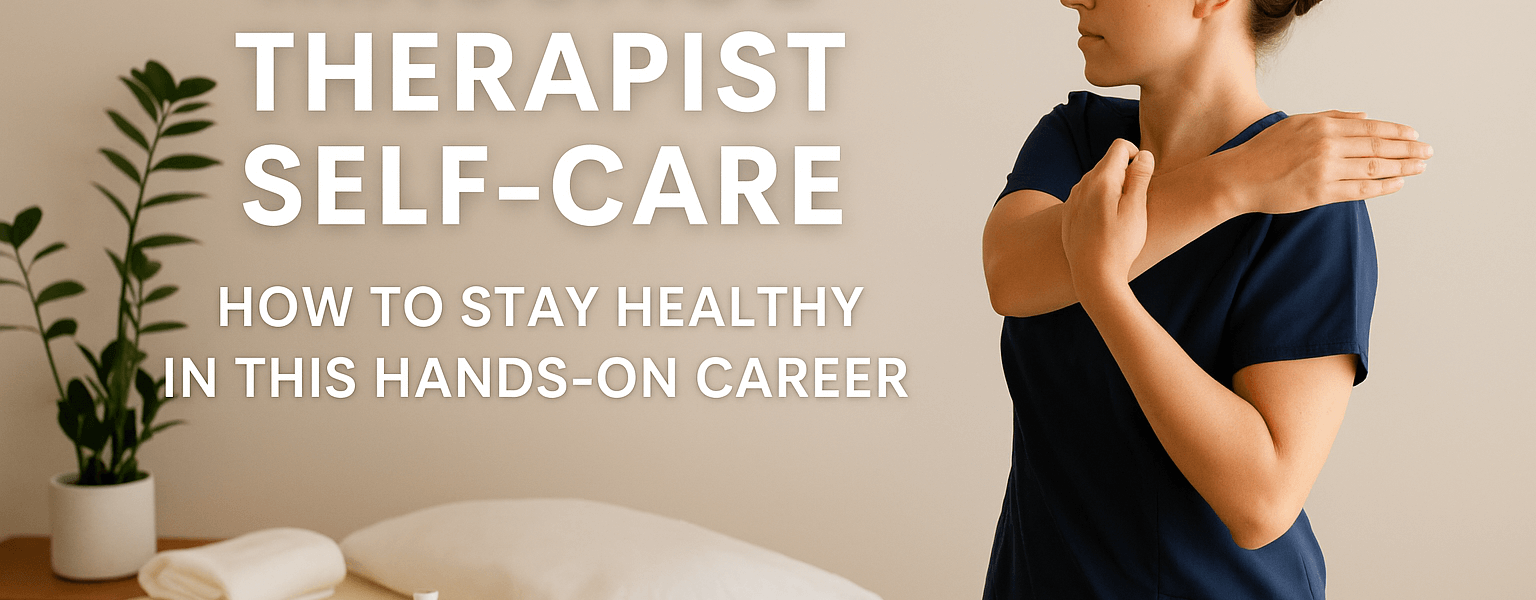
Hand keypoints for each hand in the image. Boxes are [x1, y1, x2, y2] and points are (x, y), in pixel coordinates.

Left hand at [1061, 138, 1154, 292]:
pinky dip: (1099, 202)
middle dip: (1125, 172)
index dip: (1136, 155)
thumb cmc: (1119, 245)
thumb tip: (1143, 154)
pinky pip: (1086, 196)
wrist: (1092, 276)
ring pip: (1096, 180)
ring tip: (1121, 216)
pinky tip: (1106, 224)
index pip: (1119, 147)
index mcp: (1101, 179)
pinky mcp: (1068, 214)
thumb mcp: (1136, 209)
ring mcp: (1072, 199)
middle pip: (1107, 163)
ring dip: (1112, 188)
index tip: (1144, 176)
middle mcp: (1082, 184)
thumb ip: (1140, 178)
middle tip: (1136, 201)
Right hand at [1221, 111, 1432, 213]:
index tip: (1415, 136)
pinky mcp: (1320, 193)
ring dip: (1402, 167)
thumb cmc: (1264, 151)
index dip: (1398, 132)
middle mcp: (1328, 146)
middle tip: (1428, 152)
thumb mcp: (1297, 123)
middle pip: (1379, 147)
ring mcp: (1326, 170)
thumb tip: (1365, 116)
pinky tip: (1397, 184)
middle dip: (1408, 150)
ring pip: (1374, 168)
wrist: (1238, 177)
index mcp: (1323, 126)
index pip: (1371, 128)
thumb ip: (1333, 117)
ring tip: (1419, 167)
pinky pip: (1360, 190)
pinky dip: (1382, 186)